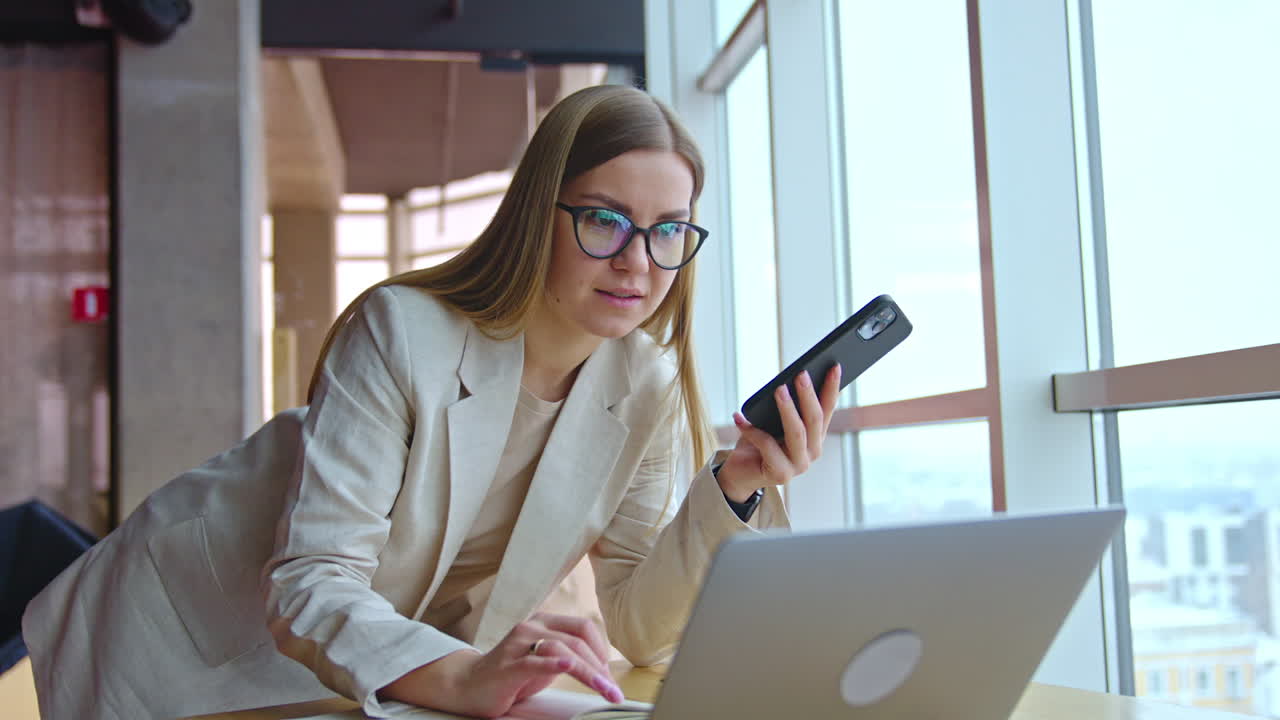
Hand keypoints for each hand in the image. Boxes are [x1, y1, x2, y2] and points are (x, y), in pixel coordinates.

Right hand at [378, 612, 623, 717]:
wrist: (468, 686)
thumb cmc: (510, 674)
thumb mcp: (545, 661)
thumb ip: (569, 657)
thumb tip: (603, 667)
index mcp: (544, 623)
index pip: (582, 627)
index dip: (601, 648)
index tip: (610, 673)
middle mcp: (531, 627)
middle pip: (576, 640)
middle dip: (599, 666)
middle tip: (612, 690)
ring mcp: (517, 645)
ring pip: (562, 650)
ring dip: (587, 671)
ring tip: (601, 688)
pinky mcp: (507, 666)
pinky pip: (533, 661)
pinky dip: (553, 664)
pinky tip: (568, 667)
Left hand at [717, 365, 841, 502]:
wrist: (741, 473)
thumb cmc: (758, 443)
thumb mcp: (773, 421)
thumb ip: (784, 407)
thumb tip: (785, 382)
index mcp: (815, 436)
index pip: (827, 408)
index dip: (832, 388)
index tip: (834, 366)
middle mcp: (812, 451)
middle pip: (814, 419)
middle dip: (808, 395)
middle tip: (801, 374)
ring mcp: (798, 465)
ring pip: (797, 432)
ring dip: (788, 409)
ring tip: (778, 389)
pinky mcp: (781, 475)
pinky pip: (767, 446)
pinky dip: (751, 430)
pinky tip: (739, 417)